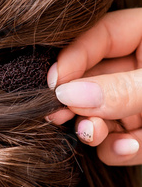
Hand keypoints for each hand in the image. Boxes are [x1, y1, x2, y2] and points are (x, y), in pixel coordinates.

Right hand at [47, 8, 141, 165]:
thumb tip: (69, 95)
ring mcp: (138, 103)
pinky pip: (118, 142)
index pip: (100, 36)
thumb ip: (121, 90)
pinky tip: (128, 148)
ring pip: (100, 114)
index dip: (73, 57)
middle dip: (77, 102)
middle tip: (56, 115)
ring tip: (93, 135)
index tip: (53, 84)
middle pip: (93, 80)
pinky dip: (118, 150)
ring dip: (93, 129)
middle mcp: (139, 70)